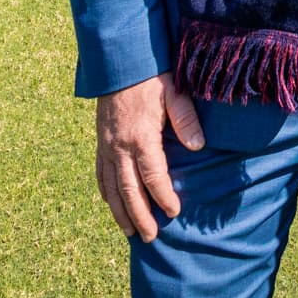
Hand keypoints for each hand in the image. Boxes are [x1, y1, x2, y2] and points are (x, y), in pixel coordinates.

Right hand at [94, 72, 204, 240]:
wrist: (119, 61)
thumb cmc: (151, 76)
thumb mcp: (175, 92)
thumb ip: (186, 120)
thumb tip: (198, 147)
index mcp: (140, 136)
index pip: (152, 175)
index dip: (163, 196)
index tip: (174, 211)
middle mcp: (119, 146)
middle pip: (128, 190)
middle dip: (139, 216)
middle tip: (150, 237)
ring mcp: (106, 145)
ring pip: (110, 187)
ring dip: (120, 212)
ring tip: (130, 232)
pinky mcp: (100, 142)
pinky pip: (100, 174)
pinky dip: (106, 193)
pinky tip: (112, 204)